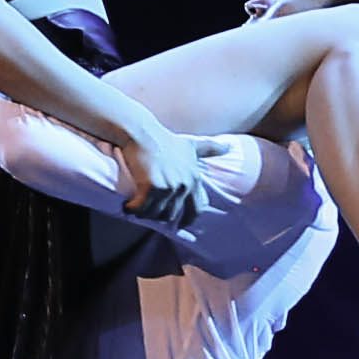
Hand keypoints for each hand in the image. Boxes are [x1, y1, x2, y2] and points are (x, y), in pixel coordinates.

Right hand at [104, 112, 221, 224]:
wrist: (142, 133)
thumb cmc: (165, 140)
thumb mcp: (191, 144)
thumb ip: (210, 148)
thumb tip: (229, 146)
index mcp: (194, 178)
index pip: (197, 208)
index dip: (188, 219)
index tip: (179, 225)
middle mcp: (184, 185)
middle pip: (172, 214)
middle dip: (160, 217)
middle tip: (149, 212)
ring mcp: (168, 187)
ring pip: (156, 213)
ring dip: (145, 213)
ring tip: (136, 208)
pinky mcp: (151, 187)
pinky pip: (142, 208)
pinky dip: (133, 209)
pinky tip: (128, 206)